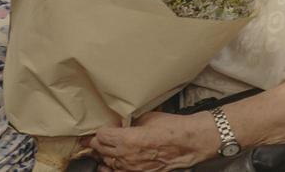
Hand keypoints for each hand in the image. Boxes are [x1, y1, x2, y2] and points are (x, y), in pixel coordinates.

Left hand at [90, 112, 214, 171]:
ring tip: (101, 149)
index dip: (100, 129)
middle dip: (96, 142)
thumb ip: (130, 121)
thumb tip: (121, 122)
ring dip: (103, 155)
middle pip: (100, 150)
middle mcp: (126, 156)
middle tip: (96, 137)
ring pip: (107, 163)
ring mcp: (132, 167)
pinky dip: (112, 167)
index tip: (104, 126)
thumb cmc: (172, 128)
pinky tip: (110, 164)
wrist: (188, 143)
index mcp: (126, 139)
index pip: (101, 136)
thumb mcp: (147, 117)